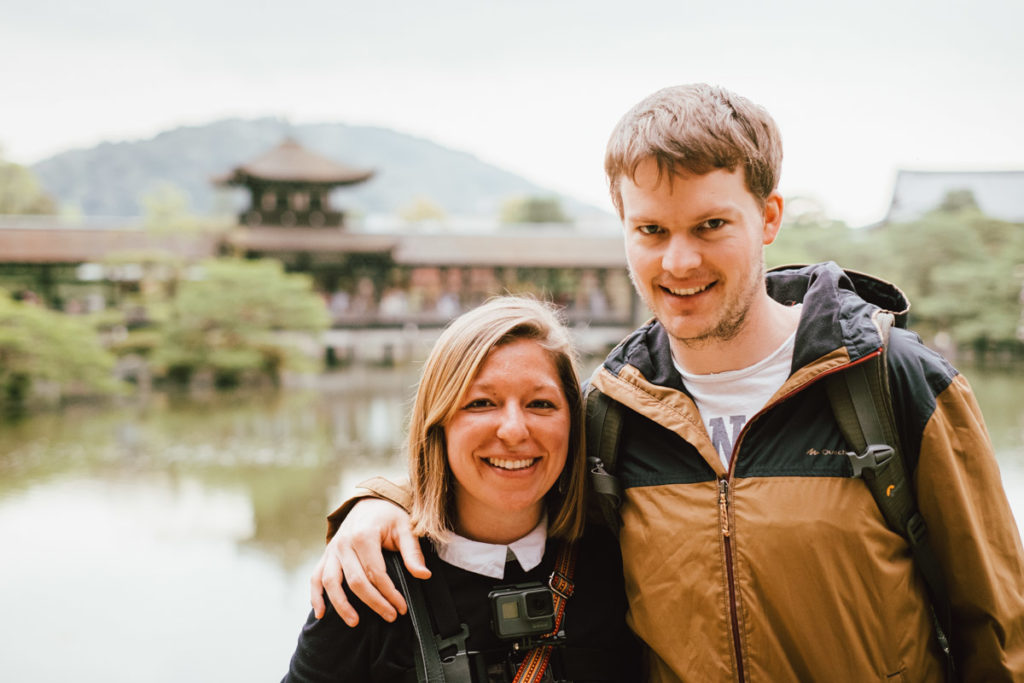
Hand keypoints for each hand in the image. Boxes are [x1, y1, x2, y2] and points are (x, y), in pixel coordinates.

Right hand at [309, 498, 429, 625]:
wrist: (370, 502)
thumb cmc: (390, 517)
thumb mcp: (406, 528)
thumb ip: (413, 552)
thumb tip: (424, 575)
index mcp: (364, 535)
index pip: (376, 572)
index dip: (389, 593)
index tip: (401, 608)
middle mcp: (344, 543)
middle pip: (355, 581)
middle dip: (373, 602)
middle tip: (390, 617)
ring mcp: (332, 550)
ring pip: (331, 582)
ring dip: (341, 605)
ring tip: (355, 623)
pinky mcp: (326, 555)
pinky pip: (316, 577)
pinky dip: (315, 596)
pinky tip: (321, 614)